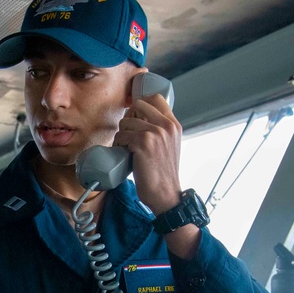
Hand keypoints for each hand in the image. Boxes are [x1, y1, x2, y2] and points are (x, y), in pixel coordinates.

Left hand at [114, 91, 200, 258]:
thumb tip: (140, 119)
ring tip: (126, 148)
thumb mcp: (169, 146)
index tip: (134, 116)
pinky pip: (121, 135)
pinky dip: (119, 145)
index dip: (140, 105)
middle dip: (128, 118)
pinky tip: (124, 154)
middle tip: (128, 134)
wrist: (165, 194)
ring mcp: (155, 132)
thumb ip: (161, 131)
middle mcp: (166, 125)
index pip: (155, 97)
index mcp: (174, 124)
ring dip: (121, 135)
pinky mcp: (143, 142)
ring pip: (126, 122)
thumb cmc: (163, 174)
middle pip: (138, 105)